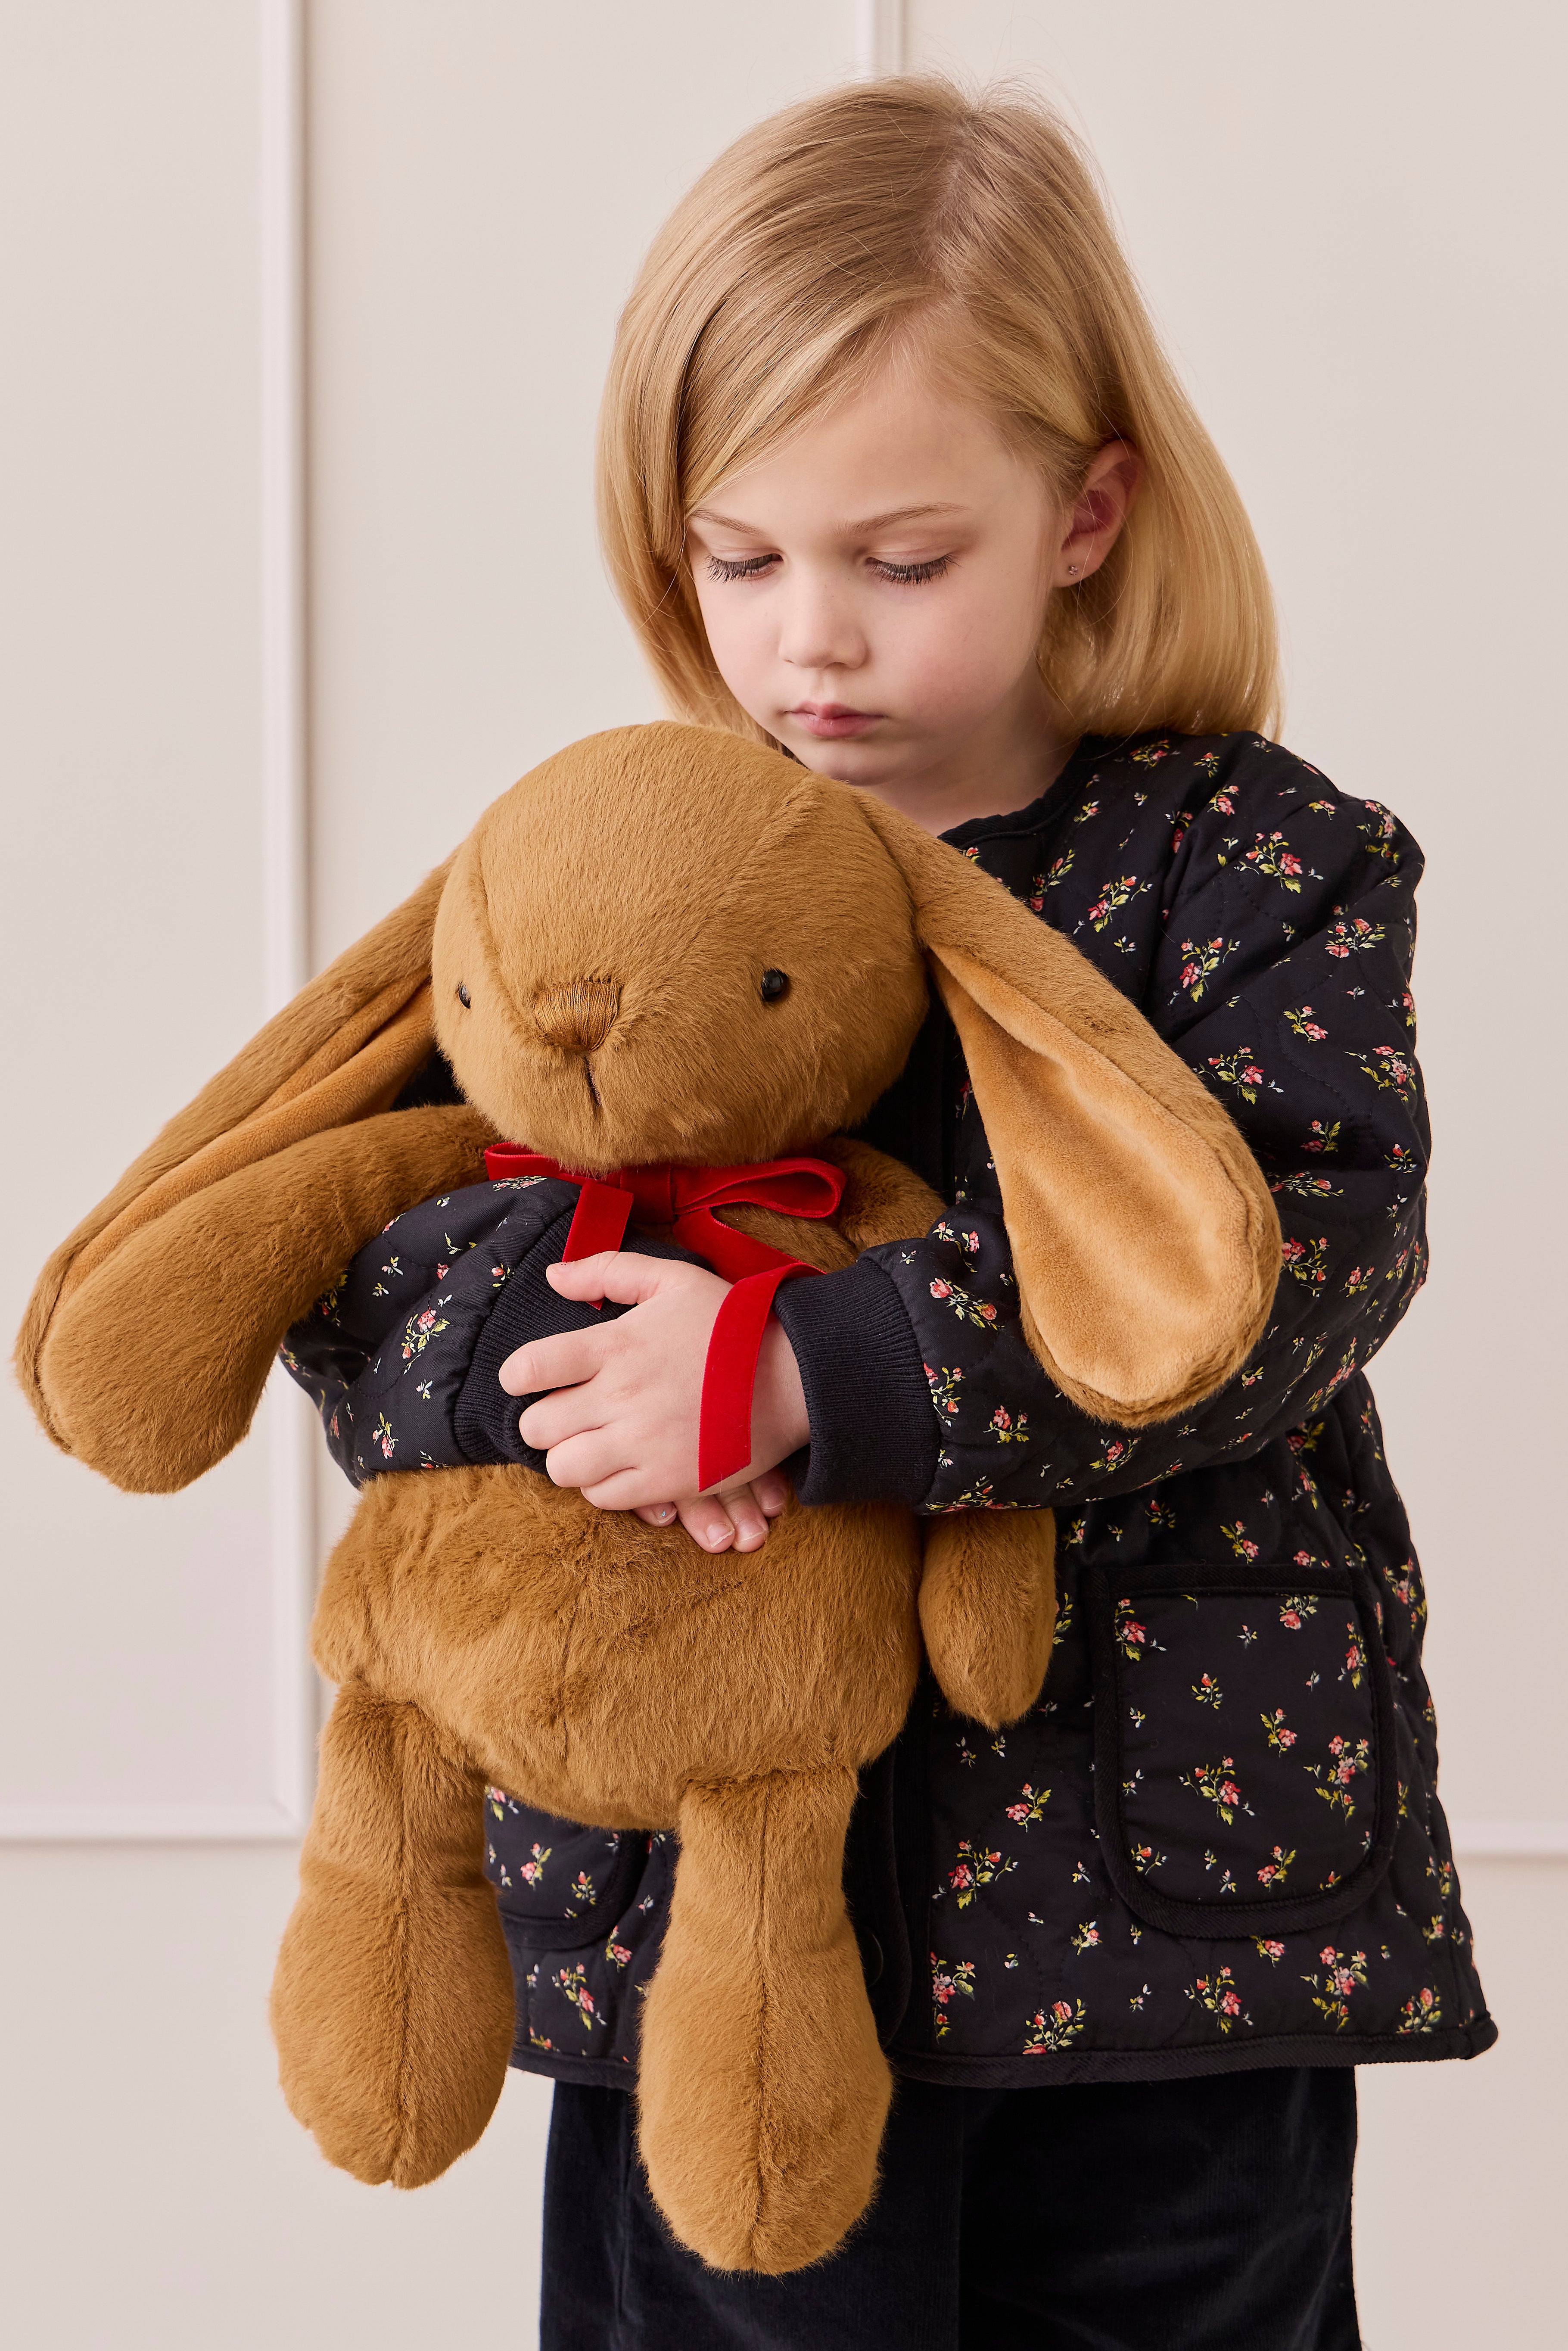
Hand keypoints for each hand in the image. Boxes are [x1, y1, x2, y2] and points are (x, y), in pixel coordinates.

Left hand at [497, 1252, 809, 1551]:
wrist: (795, 1377)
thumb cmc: (732, 1324)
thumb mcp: (674, 1279)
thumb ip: (608, 1271)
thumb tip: (554, 1277)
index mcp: (617, 1345)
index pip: (530, 1368)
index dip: (517, 1376)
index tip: (526, 1378)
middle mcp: (621, 1398)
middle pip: (538, 1427)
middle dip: (543, 1421)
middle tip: (565, 1413)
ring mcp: (643, 1444)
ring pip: (563, 1468)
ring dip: (569, 1456)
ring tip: (590, 1443)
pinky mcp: (668, 1481)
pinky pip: (604, 1498)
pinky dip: (603, 1485)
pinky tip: (620, 1465)